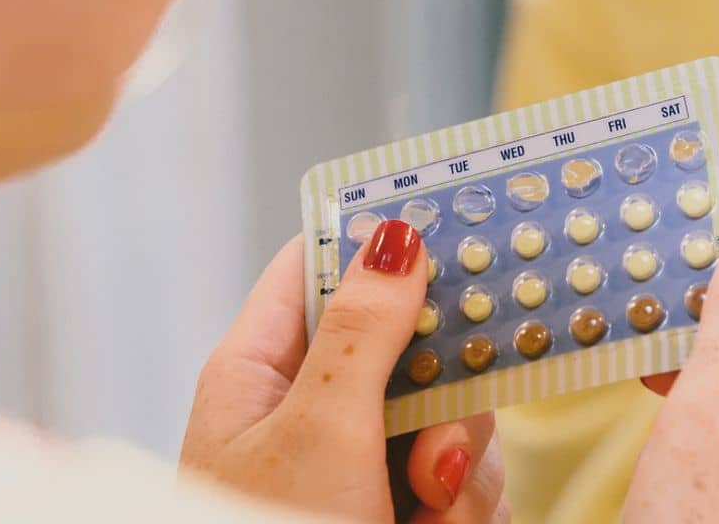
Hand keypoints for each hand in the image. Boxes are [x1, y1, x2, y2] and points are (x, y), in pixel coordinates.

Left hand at [181, 226, 504, 522]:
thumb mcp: (320, 432)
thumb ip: (362, 330)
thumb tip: (394, 231)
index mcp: (259, 370)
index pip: (320, 264)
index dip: (383, 238)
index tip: (458, 224)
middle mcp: (307, 410)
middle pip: (406, 343)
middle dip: (442, 391)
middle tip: (436, 441)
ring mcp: (353, 469)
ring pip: (447, 418)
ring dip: (456, 468)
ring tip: (424, 511)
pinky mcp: (393, 516)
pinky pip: (459, 485)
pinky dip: (459, 512)